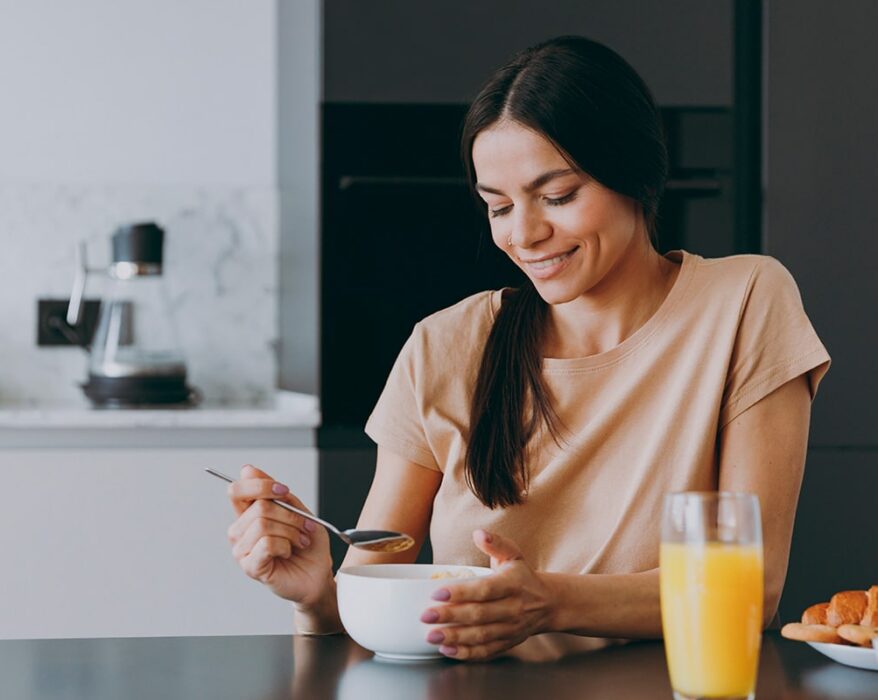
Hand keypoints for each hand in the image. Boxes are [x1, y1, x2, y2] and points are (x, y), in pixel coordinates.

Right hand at [226, 464, 333, 607]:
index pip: (237, 490)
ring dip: (291, 531)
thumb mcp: (297, 510)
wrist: (318, 572)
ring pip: (263, 525)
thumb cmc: (307, 544)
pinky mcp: (250, 566)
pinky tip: (288, 552)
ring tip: (299, 541)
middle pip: (258, 507)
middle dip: (289, 515)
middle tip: (304, 527)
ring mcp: (242, 550)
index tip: (283, 490)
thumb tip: (247, 470)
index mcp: (248, 514)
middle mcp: (240, 531)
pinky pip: (266, 544)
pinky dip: (285, 546)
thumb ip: (275, 492)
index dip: (261, 485)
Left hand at [420, 529, 552, 659]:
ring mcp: (510, 629)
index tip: (437, 593)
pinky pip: (486, 651)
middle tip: (426, 616)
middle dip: (451, 616)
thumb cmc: (524, 577)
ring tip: (432, 636)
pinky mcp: (507, 643)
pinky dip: (466, 653)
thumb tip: (479, 533)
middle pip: (479, 615)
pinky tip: (447, 650)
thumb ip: (496, 543)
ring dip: (455, 637)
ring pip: (481, 636)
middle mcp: (513, 608)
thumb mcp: (514, 555)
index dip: (460, 592)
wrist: (548, 604)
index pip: (485, 589)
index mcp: (512, 584)